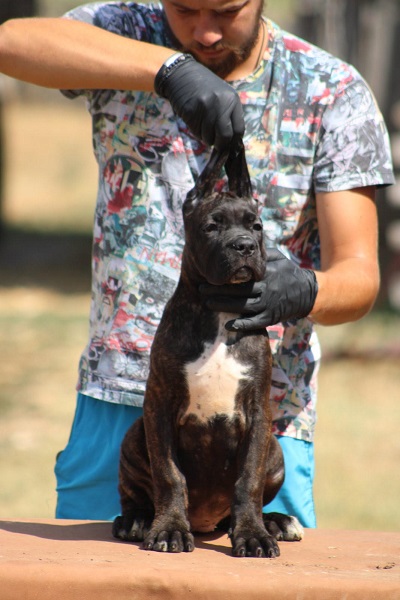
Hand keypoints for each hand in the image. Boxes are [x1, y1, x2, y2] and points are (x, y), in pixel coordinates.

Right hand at [154, 53, 243, 149]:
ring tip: (203, 128)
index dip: (233, 141)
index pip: (239, 129)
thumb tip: (232, 141)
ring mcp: (205, 107)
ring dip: (206, 138)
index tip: (228, 143)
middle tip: (216, 144)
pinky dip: (197, 132)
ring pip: (209, 137)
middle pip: (225, 136)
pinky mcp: (191, 112)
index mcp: (232, 99)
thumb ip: (229, 114)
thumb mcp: (223, 96)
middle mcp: (220, 103)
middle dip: (220, 144)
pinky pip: (196, 132)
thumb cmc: (205, 89)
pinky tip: (195, 122)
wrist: (182, 75)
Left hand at [199, 249, 317, 330]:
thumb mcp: (278, 257)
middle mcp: (266, 289)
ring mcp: (269, 305)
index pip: (241, 276)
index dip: (224, 277)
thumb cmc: (288, 272)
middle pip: (238, 291)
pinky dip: (242, 325)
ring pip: (243, 307)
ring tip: (207, 303)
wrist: (308, 292)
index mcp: (266, 274)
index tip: (208, 275)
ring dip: (224, 306)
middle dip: (218, 291)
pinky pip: (255, 323)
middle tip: (200, 289)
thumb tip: (245, 241)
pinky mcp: (271, 317)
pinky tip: (228, 326)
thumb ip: (261, 252)